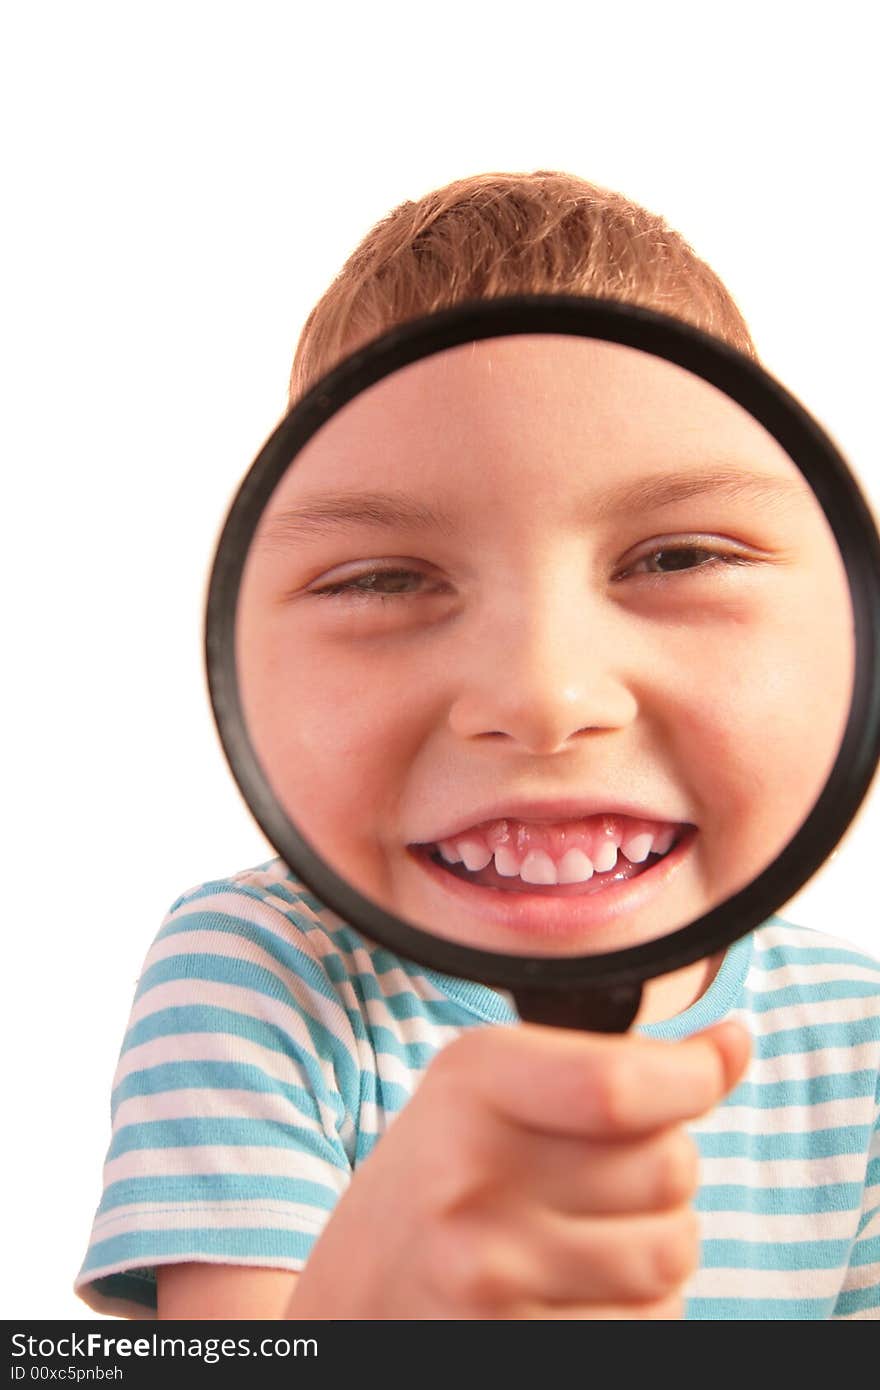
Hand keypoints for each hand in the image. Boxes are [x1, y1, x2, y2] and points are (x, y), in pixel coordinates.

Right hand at [285, 1018, 750, 1318]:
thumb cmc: (434, 1185)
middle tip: (605, 1175)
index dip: (695, 1077)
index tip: (708, 1071)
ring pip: (671, 1252)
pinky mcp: (517, 1348)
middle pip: (668, 1167)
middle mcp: (470, 1179)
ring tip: (591, 1237)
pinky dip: (638, 1311)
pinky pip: (648, 1325)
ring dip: (658, 1244)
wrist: (350, 1300)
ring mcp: (490, 1276)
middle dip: (664, 1168)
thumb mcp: (491, 1093)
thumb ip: (610, 1066)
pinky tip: (577, 1295)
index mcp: (468, 1085)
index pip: (622, 1083)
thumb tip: (733, 1044)